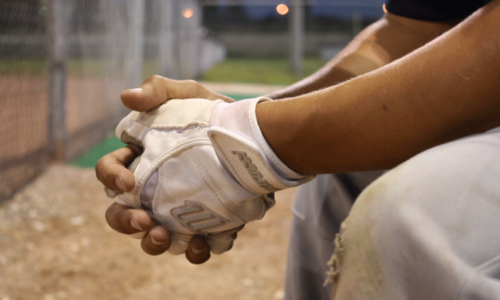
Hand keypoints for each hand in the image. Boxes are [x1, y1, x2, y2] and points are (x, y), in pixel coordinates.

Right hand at [96, 76, 233, 263]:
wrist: (255, 134)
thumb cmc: (214, 112)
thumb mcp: (189, 94)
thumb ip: (159, 90)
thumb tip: (126, 97)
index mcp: (141, 160)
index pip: (110, 172)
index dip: (111, 178)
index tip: (128, 181)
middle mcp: (154, 190)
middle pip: (123, 214)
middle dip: (125, 222)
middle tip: (143, 221)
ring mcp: (179, 209)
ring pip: (154, 236)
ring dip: (153, 243)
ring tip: (165, 237)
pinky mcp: (206, 222)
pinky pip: (194, 245)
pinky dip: (195, 250)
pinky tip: (202, 244)